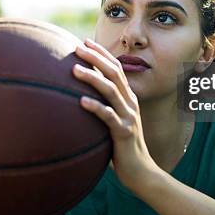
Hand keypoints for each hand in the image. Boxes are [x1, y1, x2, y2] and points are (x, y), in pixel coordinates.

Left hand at [73, 39, 159, 193]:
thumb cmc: (122, 146)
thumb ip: (105, 107)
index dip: (102, 53)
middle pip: (114, 73)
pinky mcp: (124, 133)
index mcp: (128, 98)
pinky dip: (95, 107)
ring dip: (92, 78)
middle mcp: (130, 103)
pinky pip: (108, 117)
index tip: (85, 41)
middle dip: (96, 58)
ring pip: (111, 91)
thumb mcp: (114, 122)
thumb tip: (80, 96)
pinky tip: (81, 101)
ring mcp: (128, 117)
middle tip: (78, 48)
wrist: (141, 172)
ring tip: (74, 69)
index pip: (117, 68)